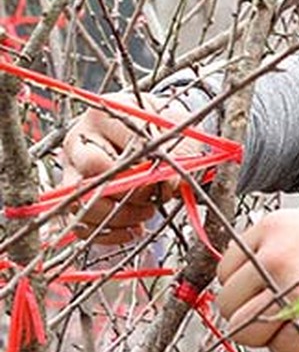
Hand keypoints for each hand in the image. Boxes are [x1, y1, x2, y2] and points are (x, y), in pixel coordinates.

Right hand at [59, 93, 198, 244]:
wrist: (150, 125)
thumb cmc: (161, 125)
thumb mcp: (173, 130)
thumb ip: (175, 155)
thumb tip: (168, 186)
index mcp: (102, 116)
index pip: (117, 149)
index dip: (145, 170)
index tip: (165, 177)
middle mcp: (78, 142)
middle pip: (90, 176)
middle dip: (128, 195)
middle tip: (153, 198)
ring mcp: (70, 170)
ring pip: (81, 205)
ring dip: (120, 218)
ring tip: (147, 212)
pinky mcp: (71, 196)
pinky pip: (81, 226)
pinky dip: (110, 234)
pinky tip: (135, 228)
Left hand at [216, 205, 298, 351]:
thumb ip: (270, 240)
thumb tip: (232, 269)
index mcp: (274, 229)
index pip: (226, 271)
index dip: (243, 285)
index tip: (263, 288)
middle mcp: (278, 258)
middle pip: (228, 305)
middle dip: (247, 313)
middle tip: (276, 310)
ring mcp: (294, 294)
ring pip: (244, 332)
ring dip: (265, 333)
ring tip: (294, 319)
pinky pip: (279, 350)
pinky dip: (293, 346)